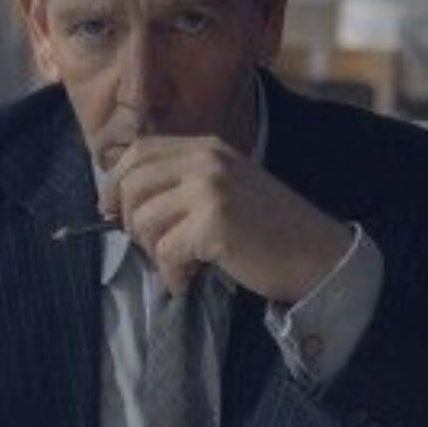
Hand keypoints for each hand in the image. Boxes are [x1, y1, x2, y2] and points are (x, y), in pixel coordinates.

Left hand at [98, 135, 354, 302]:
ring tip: (183, 264)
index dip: (115, 181)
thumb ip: (181, 183)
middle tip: (155, 247)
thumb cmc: (266, 231)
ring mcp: (211, 189)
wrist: (318, 255)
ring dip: (154, 253)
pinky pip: (165, 251)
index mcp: (208, 148)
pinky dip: (173, 274)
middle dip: (129, 221)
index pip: (139, 151)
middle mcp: (207, 161)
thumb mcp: (224, 189)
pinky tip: (191, 279)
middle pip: (131, 184)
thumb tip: (116, 200)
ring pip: (143, 220)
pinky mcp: (215, 223)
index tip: (110, 211)